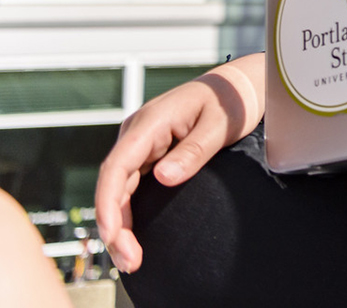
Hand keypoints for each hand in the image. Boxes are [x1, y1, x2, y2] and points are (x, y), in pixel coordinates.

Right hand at [95, 55, 263, 272]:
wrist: (237, 86)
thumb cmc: (230, 100)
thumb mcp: (219, 125)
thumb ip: (194, 151)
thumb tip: (163, 178)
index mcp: (149, 123)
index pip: (117, 167)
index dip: (109, 203)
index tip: (112, 233)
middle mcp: (137, 135)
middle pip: (114, 185)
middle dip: (115, 225)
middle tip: (129, 260)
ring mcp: (141, 145)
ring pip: (119, 190)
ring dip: (120, 224)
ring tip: (130, 260)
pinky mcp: (149, 155)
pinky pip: (131, 187)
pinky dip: (128, 213)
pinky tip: (131, 237)